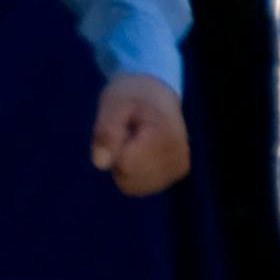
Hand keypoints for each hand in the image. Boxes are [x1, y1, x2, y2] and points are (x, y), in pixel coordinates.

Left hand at [86, 71, 189, 196]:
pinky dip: (131, 173)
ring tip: (134, 141)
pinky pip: (140, 187)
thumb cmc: (130, 95)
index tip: (123, 127)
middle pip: (129, 179)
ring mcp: (179, 168)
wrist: (156, 92)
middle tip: (127, 133)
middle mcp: (178, 156)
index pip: (126, 164)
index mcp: (166, 136)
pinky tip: (139, 152)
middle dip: (118, 158)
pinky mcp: (176, 173)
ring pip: (134, 187)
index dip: (113, 147)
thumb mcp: (111, 103)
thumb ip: (105, 132)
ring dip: (124, 166)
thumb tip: (100, 165)